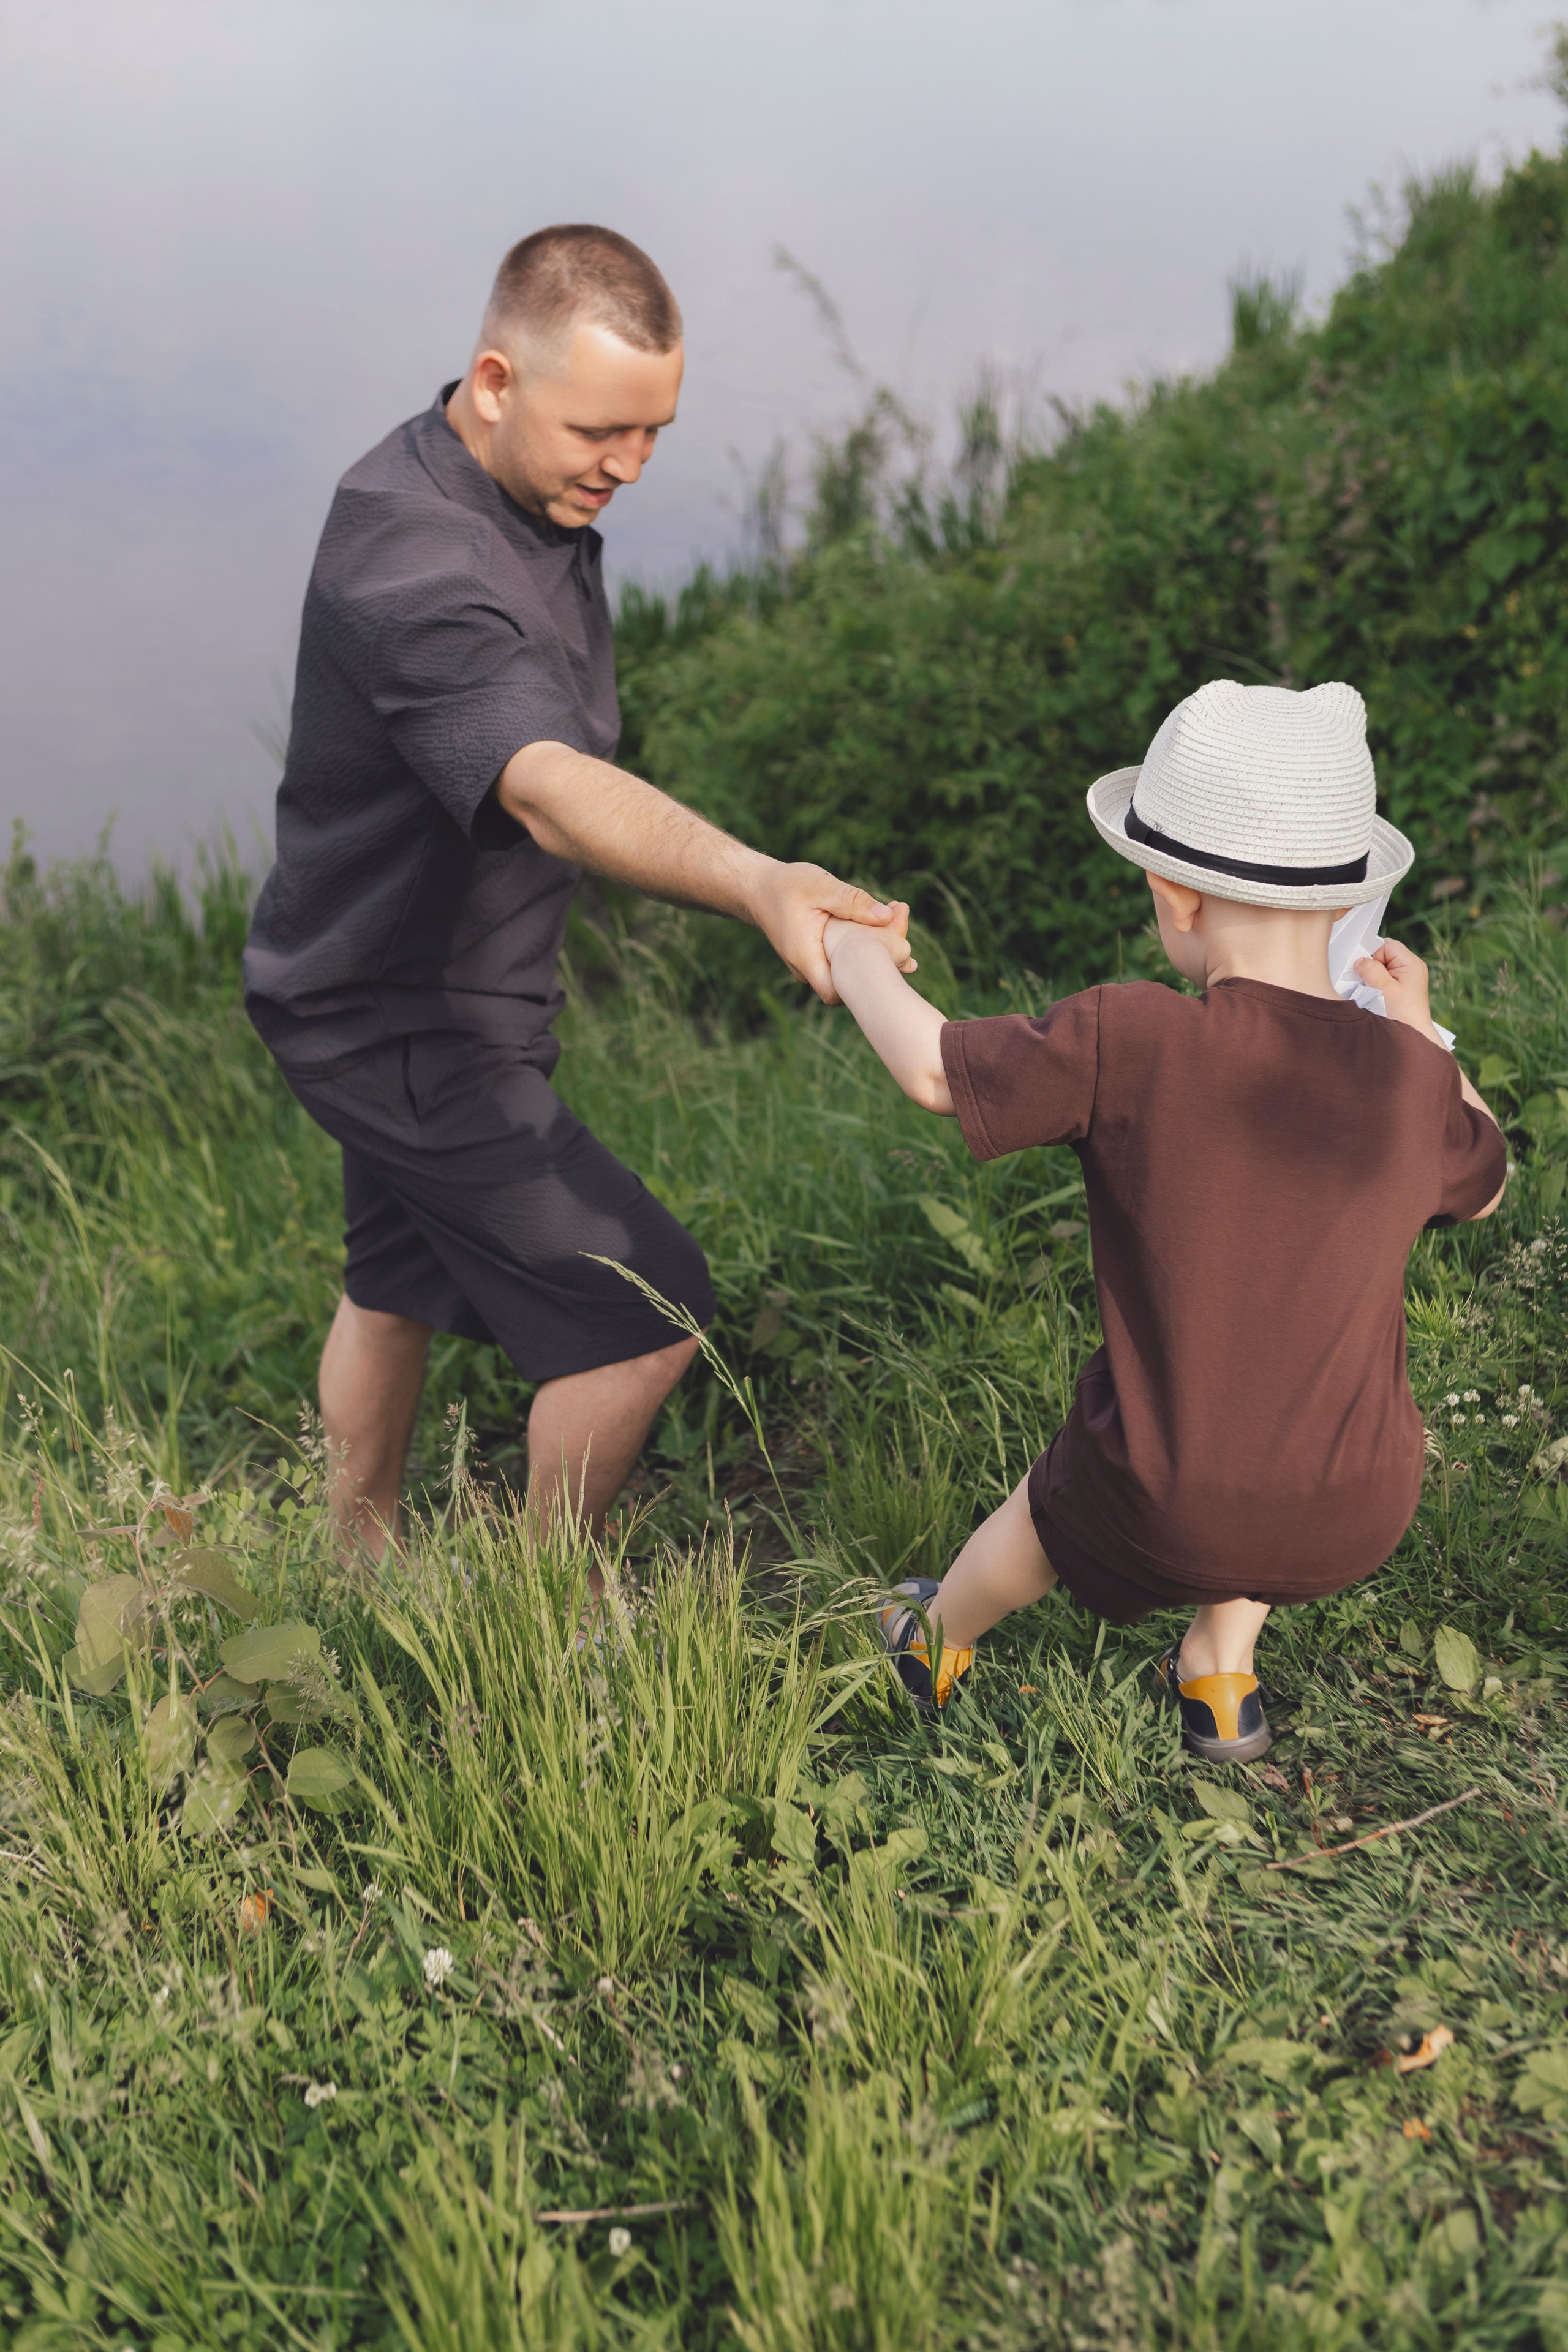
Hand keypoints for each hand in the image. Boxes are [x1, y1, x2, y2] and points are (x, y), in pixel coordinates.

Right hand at [749, 864, 913, 1003]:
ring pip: (845, 974)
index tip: (889, 967)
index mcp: (806, 956)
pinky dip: (859, 949)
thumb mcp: (821, 886)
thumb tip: (888, 917)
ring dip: (870, 956)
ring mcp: (810, 966)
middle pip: (846, 986)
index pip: (837, 994)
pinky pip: (840, 962)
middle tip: (905, 944)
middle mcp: (806, 969)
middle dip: (876, 969)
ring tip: (897, 930)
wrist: (758, 890)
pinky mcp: (816, 958)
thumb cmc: (787, 885)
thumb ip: (853, 901)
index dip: (863, 988)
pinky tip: (880, 930)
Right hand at [1354, 937, 1436, 1036]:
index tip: (1365, 970)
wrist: (1413, 1038)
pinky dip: (1376, 987)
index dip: (1373, 955)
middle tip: (1369, 983)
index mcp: (1411, 964)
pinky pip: (1384, 981)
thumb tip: (1360, 961)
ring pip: (1382, 969)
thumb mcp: (1383, 988)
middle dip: (1371, 968)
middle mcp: (1411, 969)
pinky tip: (1376, 997)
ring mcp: (1407, 980)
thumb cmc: (1402, 1015)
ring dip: (1373, 979)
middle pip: (1383, 956)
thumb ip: (1370, 969)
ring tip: (1374, 993)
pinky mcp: (1401, 990)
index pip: (1387, 946)